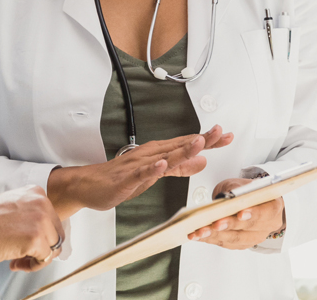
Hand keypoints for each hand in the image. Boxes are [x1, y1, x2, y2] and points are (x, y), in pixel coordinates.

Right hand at [0, 186, 64, 271]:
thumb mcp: (10, 206)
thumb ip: (28, 213)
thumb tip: (42, 231)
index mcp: (35, 192)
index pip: (52, 218)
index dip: (41, 234)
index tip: (25, 240)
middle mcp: (41, 202)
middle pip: (56, 232)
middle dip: (42, 247)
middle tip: (23, 255)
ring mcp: (40, 219)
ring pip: (54, 247)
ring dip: (38, 257)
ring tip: (18, 260)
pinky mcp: (36, 238)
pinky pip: (45, 259)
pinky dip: (32, 266)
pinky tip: (15, 263)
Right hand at [47, 125, 233, 218]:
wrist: (90, 185)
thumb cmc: (121, 178)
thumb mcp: (157, 173)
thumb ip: (180, 167)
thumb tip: (202, 161)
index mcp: (159, 153)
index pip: (187, 144)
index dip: (208, 140)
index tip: (226, 135)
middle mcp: (150, 154)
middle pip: (179, 145)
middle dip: (200, 139)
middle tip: (219, 133)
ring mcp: (138, 165)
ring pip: (163, 156)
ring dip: (181, 149)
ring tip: (198, 143)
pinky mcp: (126, 178)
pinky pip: (141, 172)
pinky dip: (152, 168)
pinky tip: (162, 164)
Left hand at [186, 177, 284, 249]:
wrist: (252, 201)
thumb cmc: (249, 192)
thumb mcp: (244, 183)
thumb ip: (237, 189)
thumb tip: (227, 195)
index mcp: (273, 207)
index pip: (266, 212)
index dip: (253, 214)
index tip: (240, 214)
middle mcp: (267, 225)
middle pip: (248, 229)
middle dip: (229, 226)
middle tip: (214, 224)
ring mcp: (255, 237)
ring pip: (235, 239)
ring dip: (215, 236)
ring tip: (199, 231)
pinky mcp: (242, 244)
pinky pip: (226, 243)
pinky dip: (211, 239)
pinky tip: (198, 235)